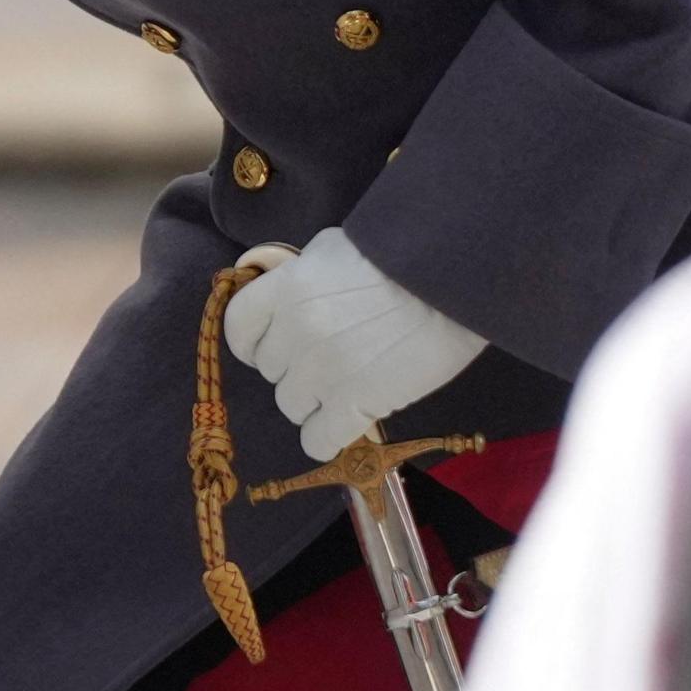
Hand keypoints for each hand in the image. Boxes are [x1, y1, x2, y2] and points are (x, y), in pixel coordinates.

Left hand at [223, 228, 487, 460]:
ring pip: (291, 407)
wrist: (452, 278)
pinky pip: (317, 440)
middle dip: (297, 369)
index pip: (238, 328)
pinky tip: (349, 422)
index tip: (276, 345)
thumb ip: (300, 280)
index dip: (255, 342)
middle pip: (271, 372)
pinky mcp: (354, 404)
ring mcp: (322, 371)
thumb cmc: (401, 254)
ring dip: (315, 402)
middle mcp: (295, 331)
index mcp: (286, 288)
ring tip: (349, 387)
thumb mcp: (333, 250)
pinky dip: (328, 437)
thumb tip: (286, 302)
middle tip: (334, 359)